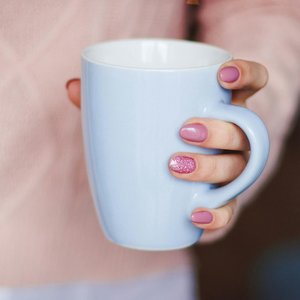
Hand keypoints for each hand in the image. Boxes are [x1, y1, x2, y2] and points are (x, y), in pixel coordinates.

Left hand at [66, 59, 267, 240]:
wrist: (170, 176)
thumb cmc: (157, 135)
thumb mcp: (140, 113)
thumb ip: (109, 100)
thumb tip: (72, 87)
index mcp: (219, 106)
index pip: (251, 83)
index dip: (246, 75)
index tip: (222, 74)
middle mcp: (233, 137)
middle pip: (243, 130)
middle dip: (220, 129)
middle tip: (184, 131)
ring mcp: (232, 169)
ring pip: (238, 168)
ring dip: (211, 168)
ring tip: (175, 167)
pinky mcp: (223, 201)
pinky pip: (230, 209)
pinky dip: (217, 214)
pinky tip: (194, 213)